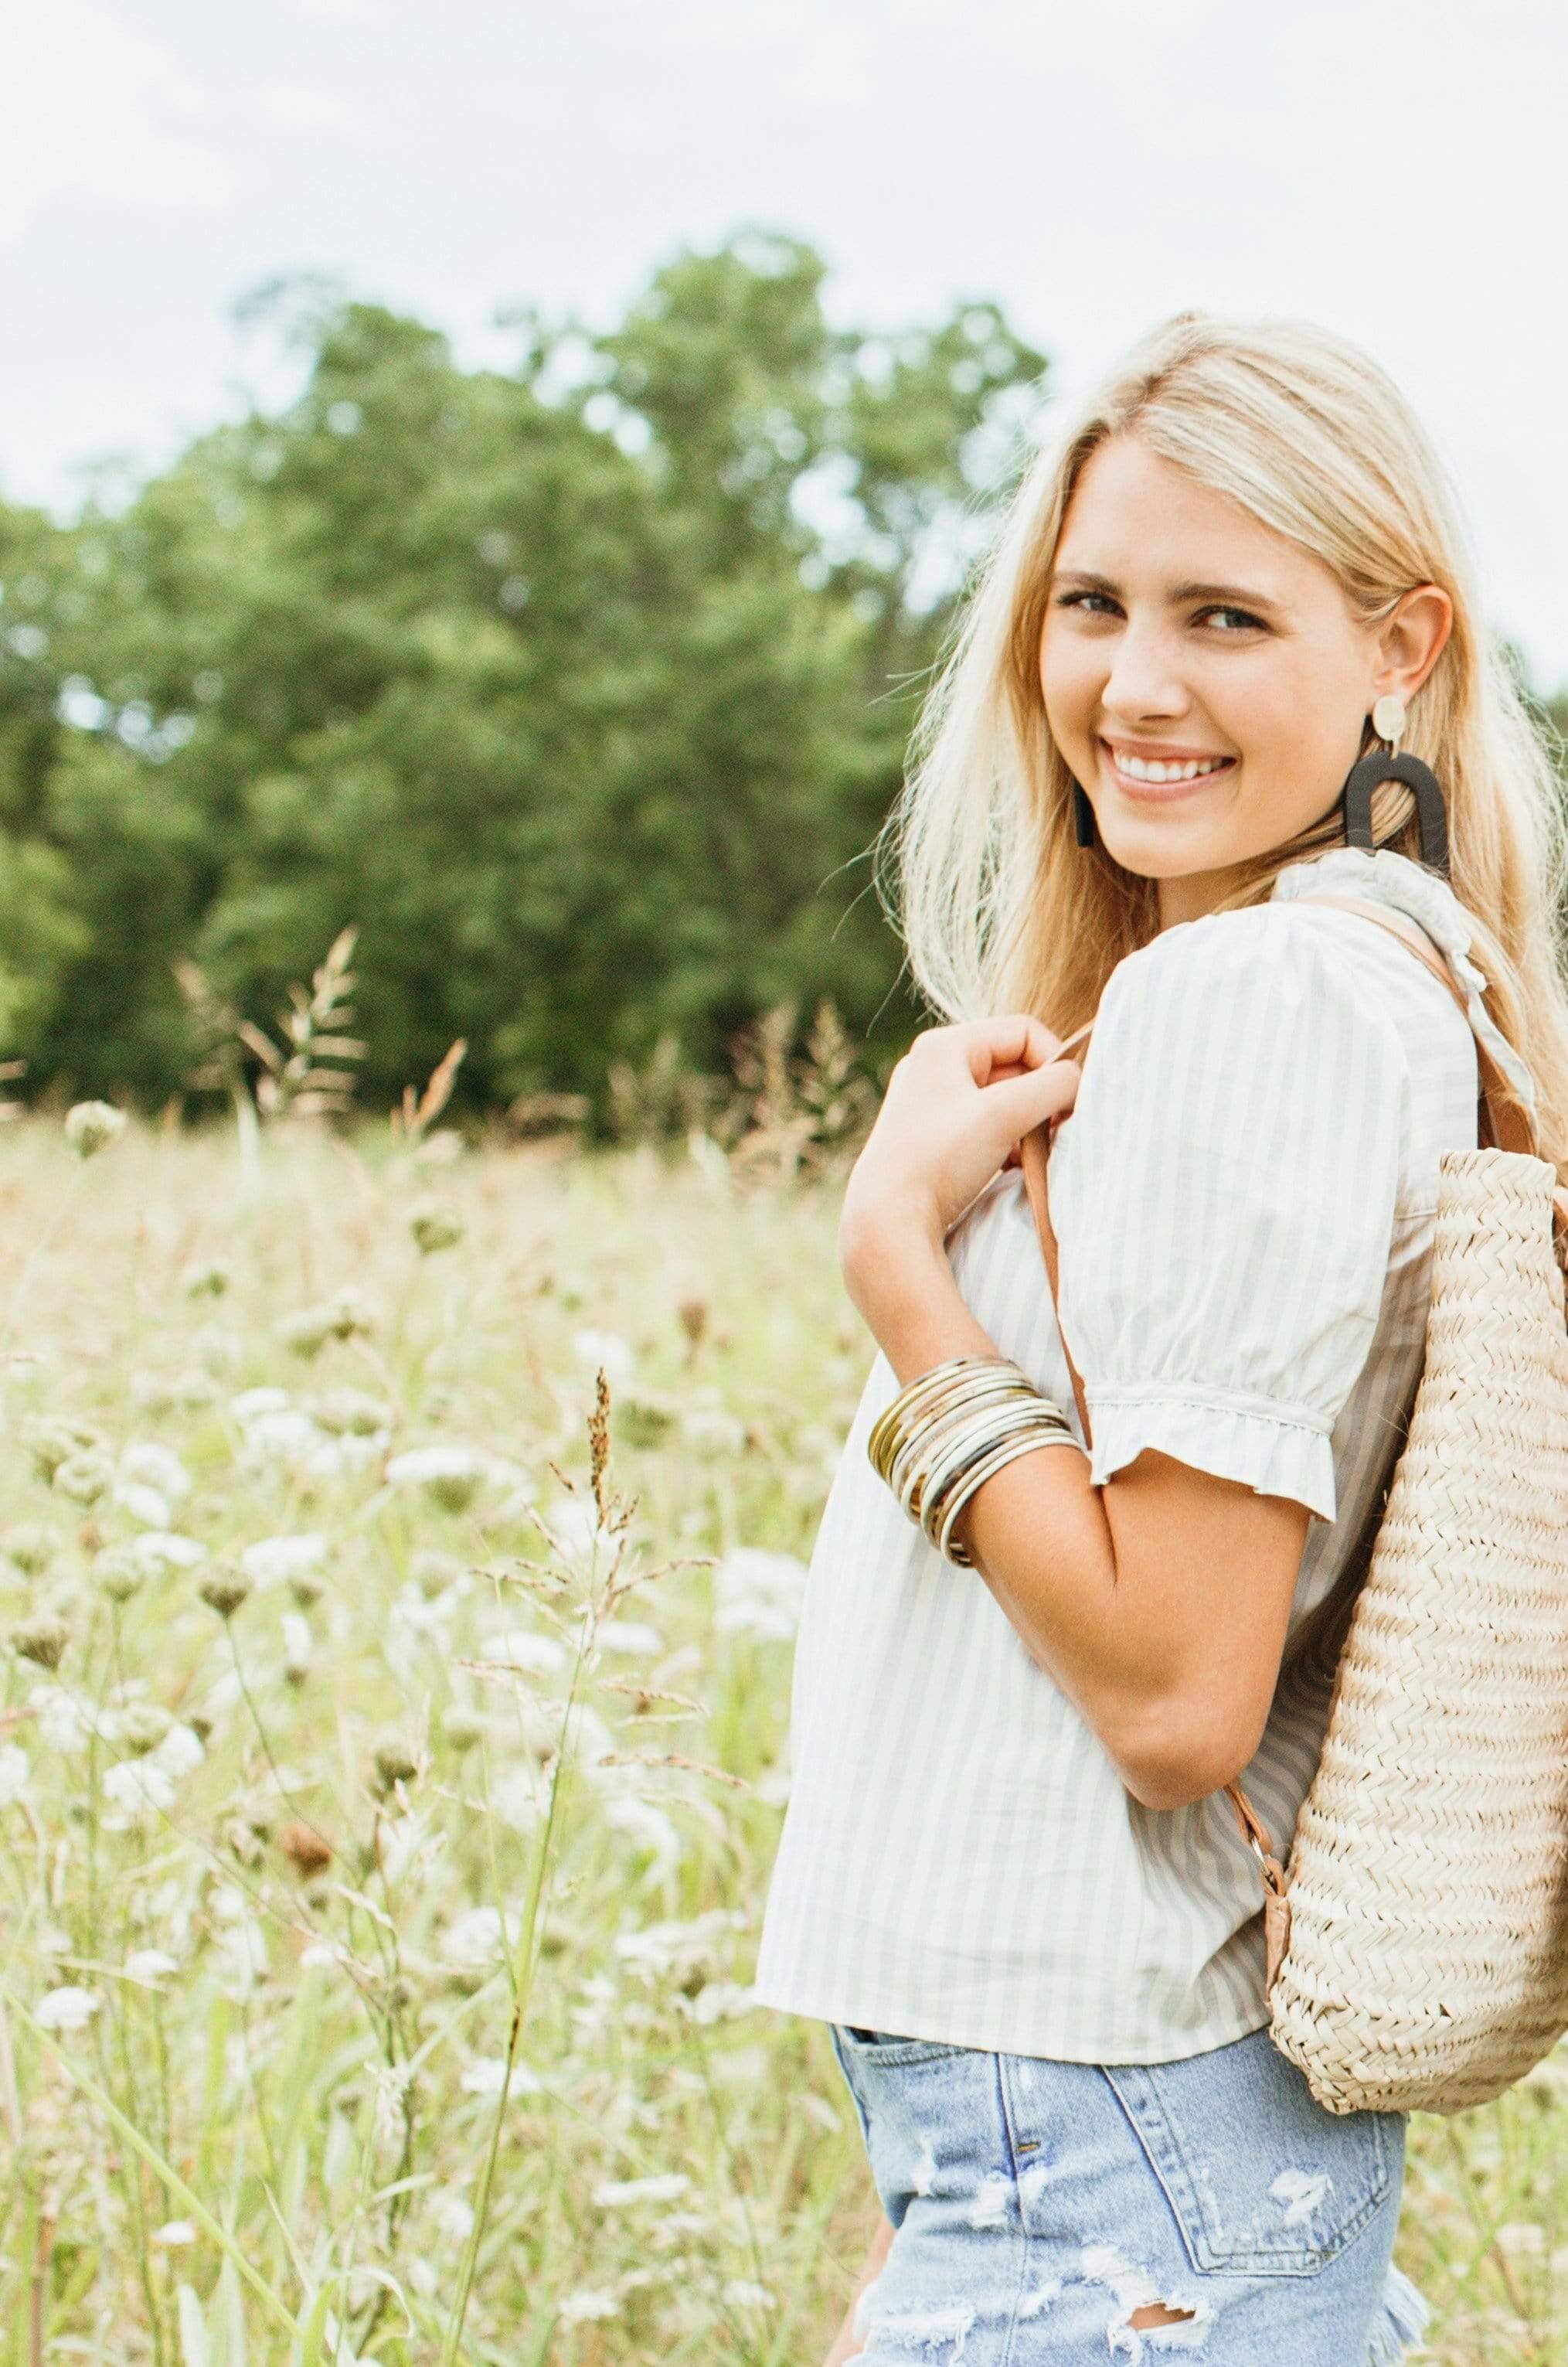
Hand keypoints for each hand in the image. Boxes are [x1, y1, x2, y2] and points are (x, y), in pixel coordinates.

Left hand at [841, 1016, 1079, 1260]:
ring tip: (1032, 1153)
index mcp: (943, 1046)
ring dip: (1028, 1124)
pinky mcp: (934, 1138)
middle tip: (1055, 1132)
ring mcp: (932, 1103)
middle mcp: (933, 1067)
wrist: (888, 1222)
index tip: (1066, 1104)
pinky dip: (1009, 1143)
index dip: (1053, 1062)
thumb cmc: (940, 1160)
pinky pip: (987, 1126)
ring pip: (1004, 1099)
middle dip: (1041, 1099)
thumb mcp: (1005, 1114)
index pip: (1023, 1032)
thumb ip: (1054, 1087)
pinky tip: (1013, 1167)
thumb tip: (1077, 1081)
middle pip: (1014, 1066)